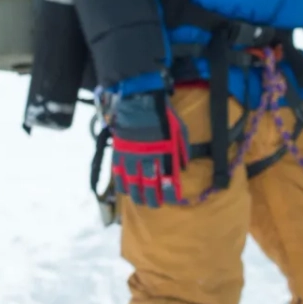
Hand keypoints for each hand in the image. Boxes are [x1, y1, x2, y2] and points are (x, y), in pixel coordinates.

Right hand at [109, 92, 189, 206]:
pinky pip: (118, 173)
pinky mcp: (119, 152)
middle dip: (154, 199)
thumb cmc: (163, 114)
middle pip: (150, 187)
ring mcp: (132, 156)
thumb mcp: (180, 130)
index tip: (174, 200)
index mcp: (165, 153)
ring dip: (137, 196)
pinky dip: (121, 184)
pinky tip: (125, 190)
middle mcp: (148, 158)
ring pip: (133, 184)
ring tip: (140, 201)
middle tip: (156, 204)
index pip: (169, 181)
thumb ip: (182, 150)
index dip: (171, 194)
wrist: (140, 99)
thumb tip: (184, 168)